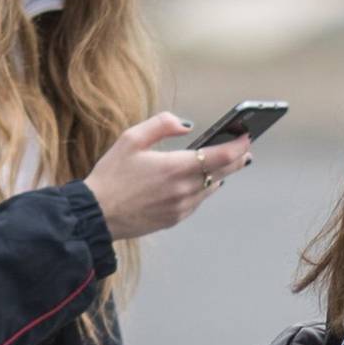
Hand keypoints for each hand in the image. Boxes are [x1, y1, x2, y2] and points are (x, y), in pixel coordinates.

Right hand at [83, 112, 249, 240]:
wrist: (96, 215)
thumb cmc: (110, 175)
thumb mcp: (130, 139)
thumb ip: (161, 125)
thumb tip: (186, 125)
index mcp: (175, 167)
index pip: (221, 156)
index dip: (238, 146)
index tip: (247, 136)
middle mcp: (183, 189)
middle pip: (223, 172)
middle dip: (238, 159)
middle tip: (246, 149)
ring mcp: (180, 207)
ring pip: (211, 188)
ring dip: (221, 174)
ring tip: (228, 164)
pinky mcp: (174, 219)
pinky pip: (197, 201)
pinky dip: (204, 189)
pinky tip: (204, 182)